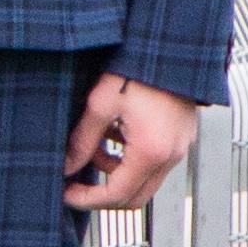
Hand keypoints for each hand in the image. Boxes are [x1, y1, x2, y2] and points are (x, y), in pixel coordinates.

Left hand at [65, 74, 199, 211]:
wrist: (169, 47)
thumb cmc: (138, 68)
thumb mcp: (101, 104)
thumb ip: (82, 141)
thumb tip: (66, 166)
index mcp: (152, 151)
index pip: (118, 195)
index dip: (88, 200)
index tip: (67, 195)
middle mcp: (171, 155)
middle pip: (136, 197)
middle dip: (102, 195)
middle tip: (76, 185)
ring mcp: (179, 147)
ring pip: (145, 180)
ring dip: (115, 173)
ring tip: (92, 149)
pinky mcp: (181, 137)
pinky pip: (155, 163)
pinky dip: (130, 160)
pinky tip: (113, 137)